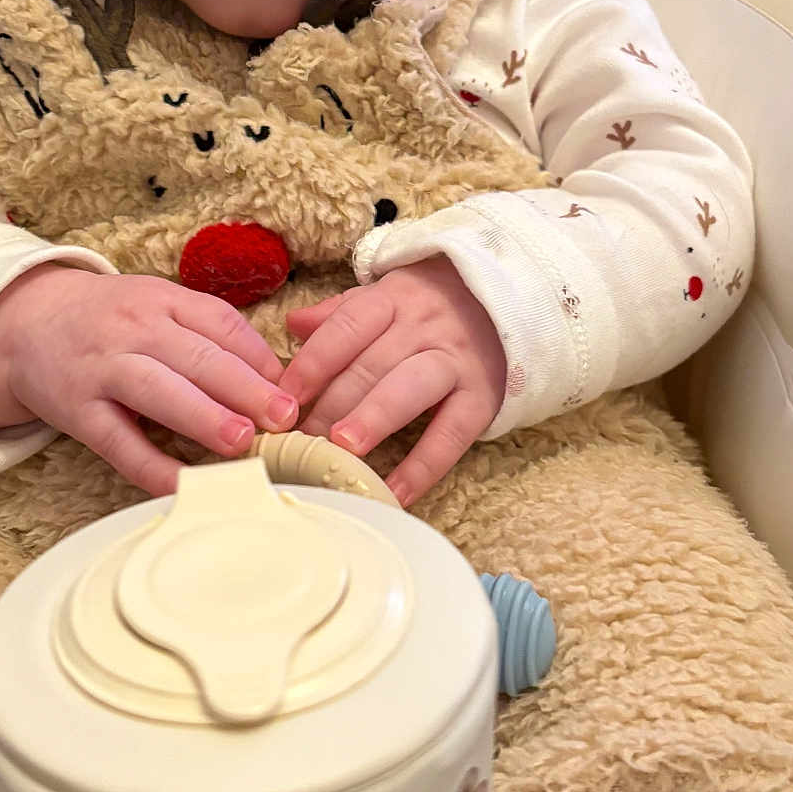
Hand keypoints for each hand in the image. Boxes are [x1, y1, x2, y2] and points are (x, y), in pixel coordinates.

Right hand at [0, 266, 297, 496]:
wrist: (24, 323)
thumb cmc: (111, 321)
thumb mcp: (158, 307)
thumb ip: (209, 334)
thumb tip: (275, 378)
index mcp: (162, 299)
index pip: (221, 323)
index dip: (260, 357)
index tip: (295, 390)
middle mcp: (133, 328)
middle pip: (197, 356)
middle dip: (245, 388)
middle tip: (285, 417)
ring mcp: (102, 368)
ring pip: (158, 391)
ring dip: (203, 416)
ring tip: (243, 441)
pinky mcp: (75, 410)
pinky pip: (117, 442)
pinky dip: (150, 466)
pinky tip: (182, 484)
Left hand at [279, 256, 505, 506]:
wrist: (508, 299)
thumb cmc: (431, 306)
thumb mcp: (387, 297)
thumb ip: (339, 315)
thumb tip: (291, 327)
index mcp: (393, 300)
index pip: (347, 327)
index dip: (314, 361)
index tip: (284, 396)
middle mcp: (423, 327)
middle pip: (372, 364)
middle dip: (331, 403)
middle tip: (299, 439)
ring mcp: (456, 361)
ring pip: (410, 389)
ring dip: (373, 418)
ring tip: (342, 448)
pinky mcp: (483, 397)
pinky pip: (451, 434)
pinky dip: (423, 467)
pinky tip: (394, 494)